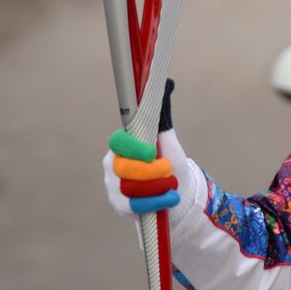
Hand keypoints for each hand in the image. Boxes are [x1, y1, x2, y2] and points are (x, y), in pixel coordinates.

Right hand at [103, 78, 181, 216]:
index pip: (118, 142)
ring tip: (172, 186)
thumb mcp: (168, 141)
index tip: (152, 153)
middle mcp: (113, 164)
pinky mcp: (119, 205)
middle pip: (125, 168)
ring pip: (130, 188)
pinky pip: (132, 205)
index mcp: (122, 145)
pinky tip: (169, 199)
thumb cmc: (171, 163)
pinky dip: (154, 202)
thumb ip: (161, 120)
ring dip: (156, 188)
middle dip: (151, 172)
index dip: (134, 148)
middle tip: (169, 171)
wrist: (177, 193)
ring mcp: (113, 186)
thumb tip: (167, 84)